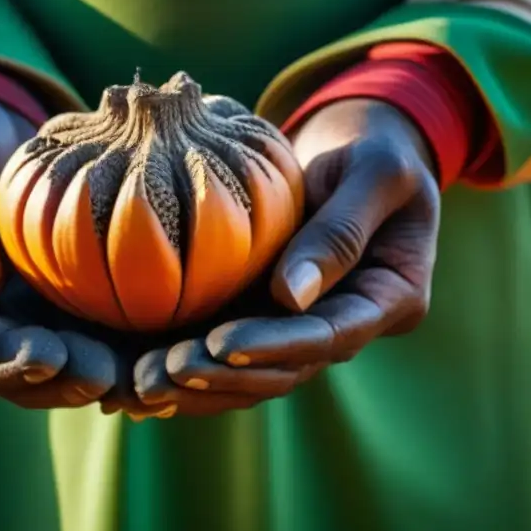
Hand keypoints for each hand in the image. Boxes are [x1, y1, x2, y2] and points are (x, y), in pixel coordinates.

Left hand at [130, 98, 440, 416]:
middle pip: (287, 368)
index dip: (277, 345)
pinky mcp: (268, 312)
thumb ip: (340, 232)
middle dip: (225, 375)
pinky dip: (191, 367)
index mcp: (390, 297)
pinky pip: (232, 351)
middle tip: (163, 373)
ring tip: (142, 385)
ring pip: (254, 372)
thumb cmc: (375, 147)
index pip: (332, 335)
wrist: (355, 145)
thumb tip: (291, 296)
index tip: (222, 344)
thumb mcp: (375, 172)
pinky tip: (139, 376)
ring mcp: (305, 323)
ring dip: (200, 384)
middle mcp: (348, 323)